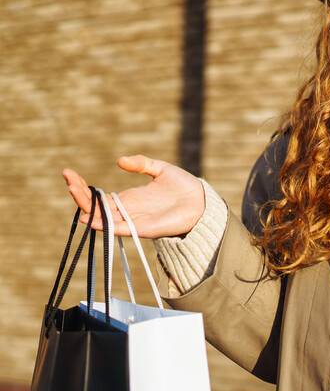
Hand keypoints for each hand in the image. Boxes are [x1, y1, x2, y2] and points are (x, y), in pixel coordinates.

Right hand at [62, 156, 205, 237]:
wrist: (202, 202)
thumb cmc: (183, 187)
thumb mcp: (160, 169)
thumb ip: (141, 163)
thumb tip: (119, 161)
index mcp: (128, 198)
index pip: (98, 196)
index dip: (83, 186)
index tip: (69, 174)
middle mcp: (127, 211)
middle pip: (95, 207)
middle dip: (79, 194)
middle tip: (67, 179)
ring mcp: (133, 221)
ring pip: (102, 218)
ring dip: (86, 207)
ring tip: (73, 191)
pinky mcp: (142, 229)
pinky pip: (119, 229)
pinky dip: (104, 225)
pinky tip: (90, 218)